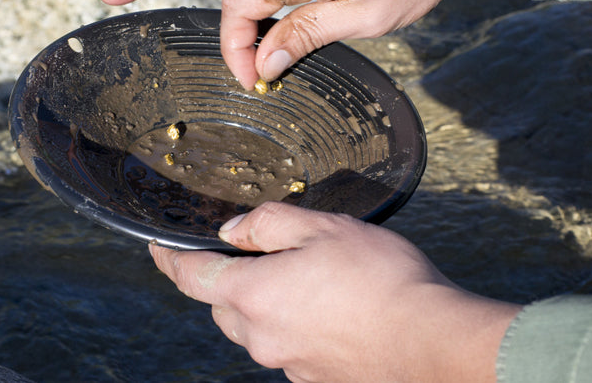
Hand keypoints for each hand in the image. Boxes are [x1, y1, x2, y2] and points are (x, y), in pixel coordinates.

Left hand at [150, 202, 520, 381]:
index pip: (190, 277)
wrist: (434, 343)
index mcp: (253, 296)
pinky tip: (332, 309)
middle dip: (228, 279)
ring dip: (267, 302)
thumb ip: (267, 224)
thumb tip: (233, 232)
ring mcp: (288, 364)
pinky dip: (295, 324)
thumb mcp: (322, 228)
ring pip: (257, 327)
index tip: (157, 247)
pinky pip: (288, 346)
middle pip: (224, 305)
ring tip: (310, 280)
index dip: (169, 258)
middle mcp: (262, 338)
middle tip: (259, 254)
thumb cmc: (381, 279)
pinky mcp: (314, 379)